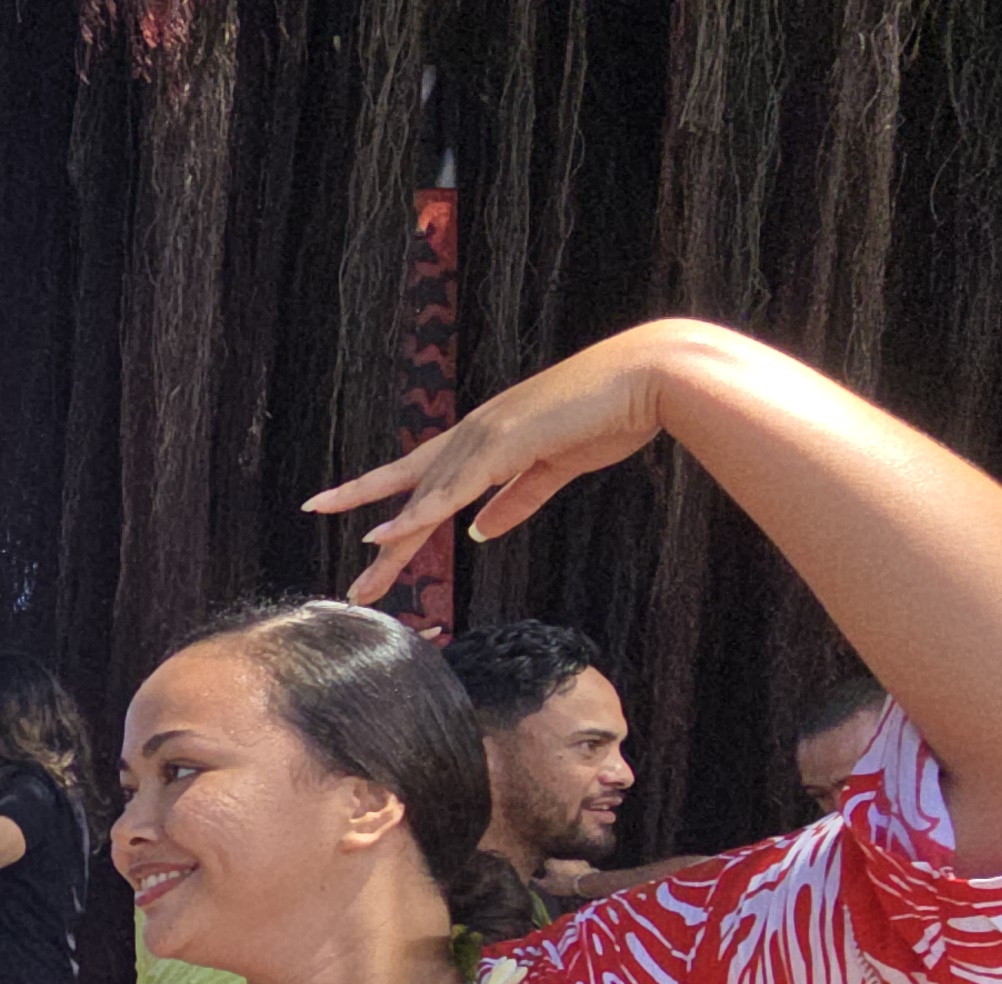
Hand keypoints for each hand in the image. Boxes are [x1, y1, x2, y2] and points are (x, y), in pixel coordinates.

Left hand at [305, 320, 698, 604]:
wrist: (647, 379)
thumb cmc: (609, 415)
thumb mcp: (556, 468)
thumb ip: (516, 500)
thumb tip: (478, 534)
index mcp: (485, 442)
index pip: (426, 483)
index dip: (390, 507)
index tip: (363, 535)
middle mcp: (473, 437)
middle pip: (416, 498)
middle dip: (384, 544)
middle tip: (355, 586)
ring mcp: (484, 437)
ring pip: (426, 500)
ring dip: (394, 544)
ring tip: (363, 582)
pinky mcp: (502, 443)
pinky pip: (451, 490)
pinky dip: (417, 514)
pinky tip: (385, 535)